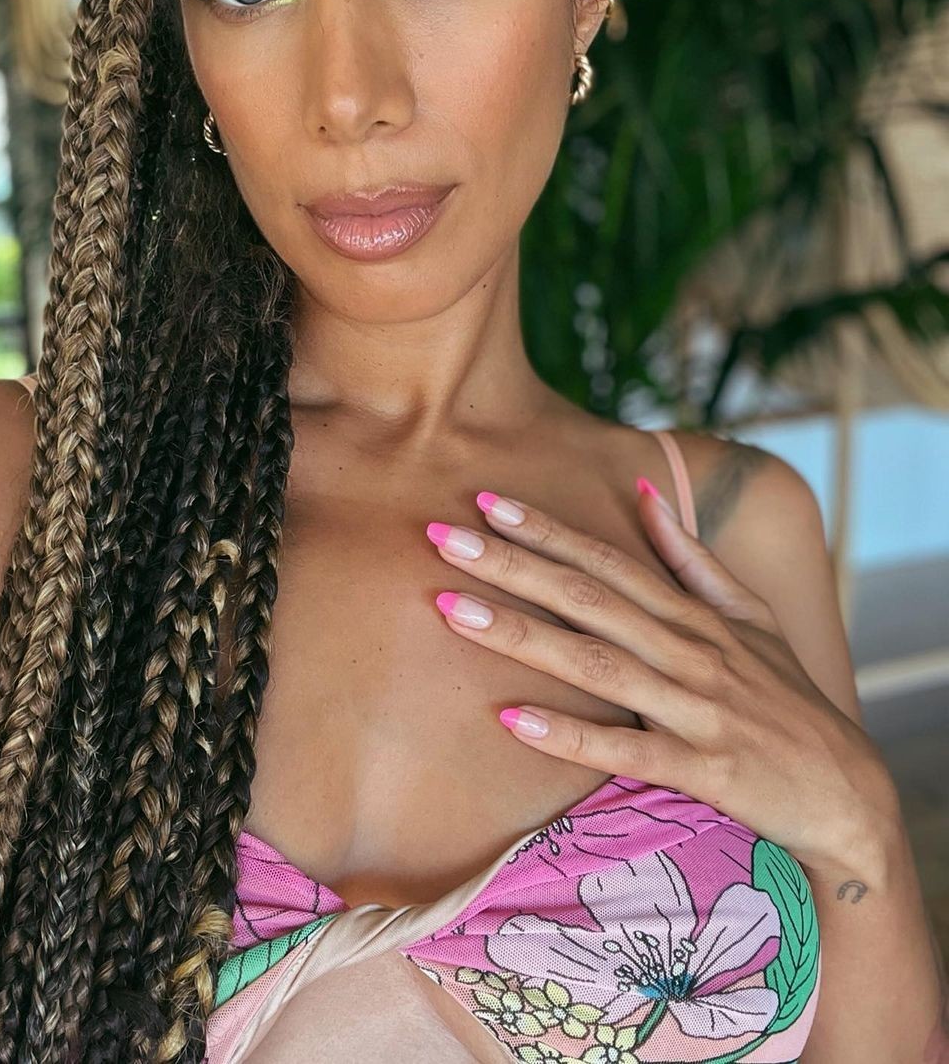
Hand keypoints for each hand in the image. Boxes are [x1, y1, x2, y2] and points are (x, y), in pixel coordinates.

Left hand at [423, 479, 894, 881]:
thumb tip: (645, 494)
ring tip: (451, 610)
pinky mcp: (704, 769)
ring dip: (520, 635)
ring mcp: (695, 709)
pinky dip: (569, 736)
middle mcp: (688, 652)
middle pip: (586, 598)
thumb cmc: (787, 699)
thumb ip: (694, 559)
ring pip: (594, 664)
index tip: (485, 503)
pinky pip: (626, 751)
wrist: (846, 791)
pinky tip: (512, 721)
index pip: (606, 560)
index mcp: (692, 615)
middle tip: (440, 538)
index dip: (545, 530)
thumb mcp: (751, 617)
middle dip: (510, 565)